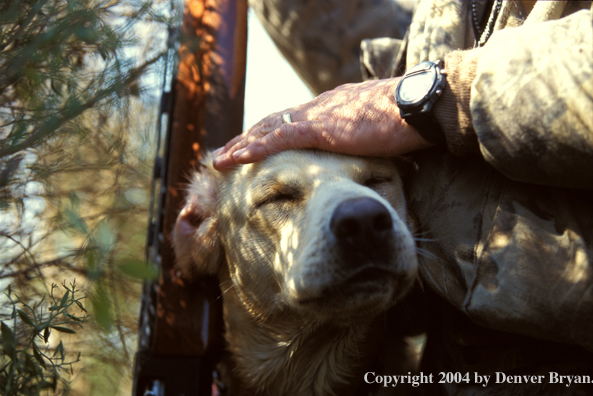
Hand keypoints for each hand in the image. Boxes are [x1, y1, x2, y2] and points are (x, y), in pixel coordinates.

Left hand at [213, 78, 432, 169]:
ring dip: (241, 145)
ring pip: (267, 130)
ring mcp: (317, 116)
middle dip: (246, 138)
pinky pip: (279, 138)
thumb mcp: (376, 128)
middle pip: (272, 122)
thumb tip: (361, 150)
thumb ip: (360, 137)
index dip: (267, 133)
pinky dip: (255, 148)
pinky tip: (236, 158)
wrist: (418, 106)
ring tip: (219, 160)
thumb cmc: (406, 119)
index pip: (290, 121)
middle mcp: (317, 108)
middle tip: (226, 153)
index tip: (252, 145)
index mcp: (330, 108)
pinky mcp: (321, 128)